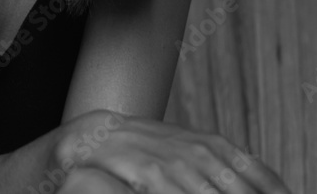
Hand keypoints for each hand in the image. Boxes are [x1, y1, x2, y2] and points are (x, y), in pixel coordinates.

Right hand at [52, 110, 292, 193]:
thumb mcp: (106, 179)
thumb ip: (153, 178)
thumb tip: (206, 184)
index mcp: (124, 128)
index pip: (203, 144)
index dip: (252, 173)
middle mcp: (107, 131)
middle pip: (191, 158)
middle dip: (236, 190)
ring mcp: (83, 150)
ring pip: (162, 174)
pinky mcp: (64, 174)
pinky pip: (116, 190)